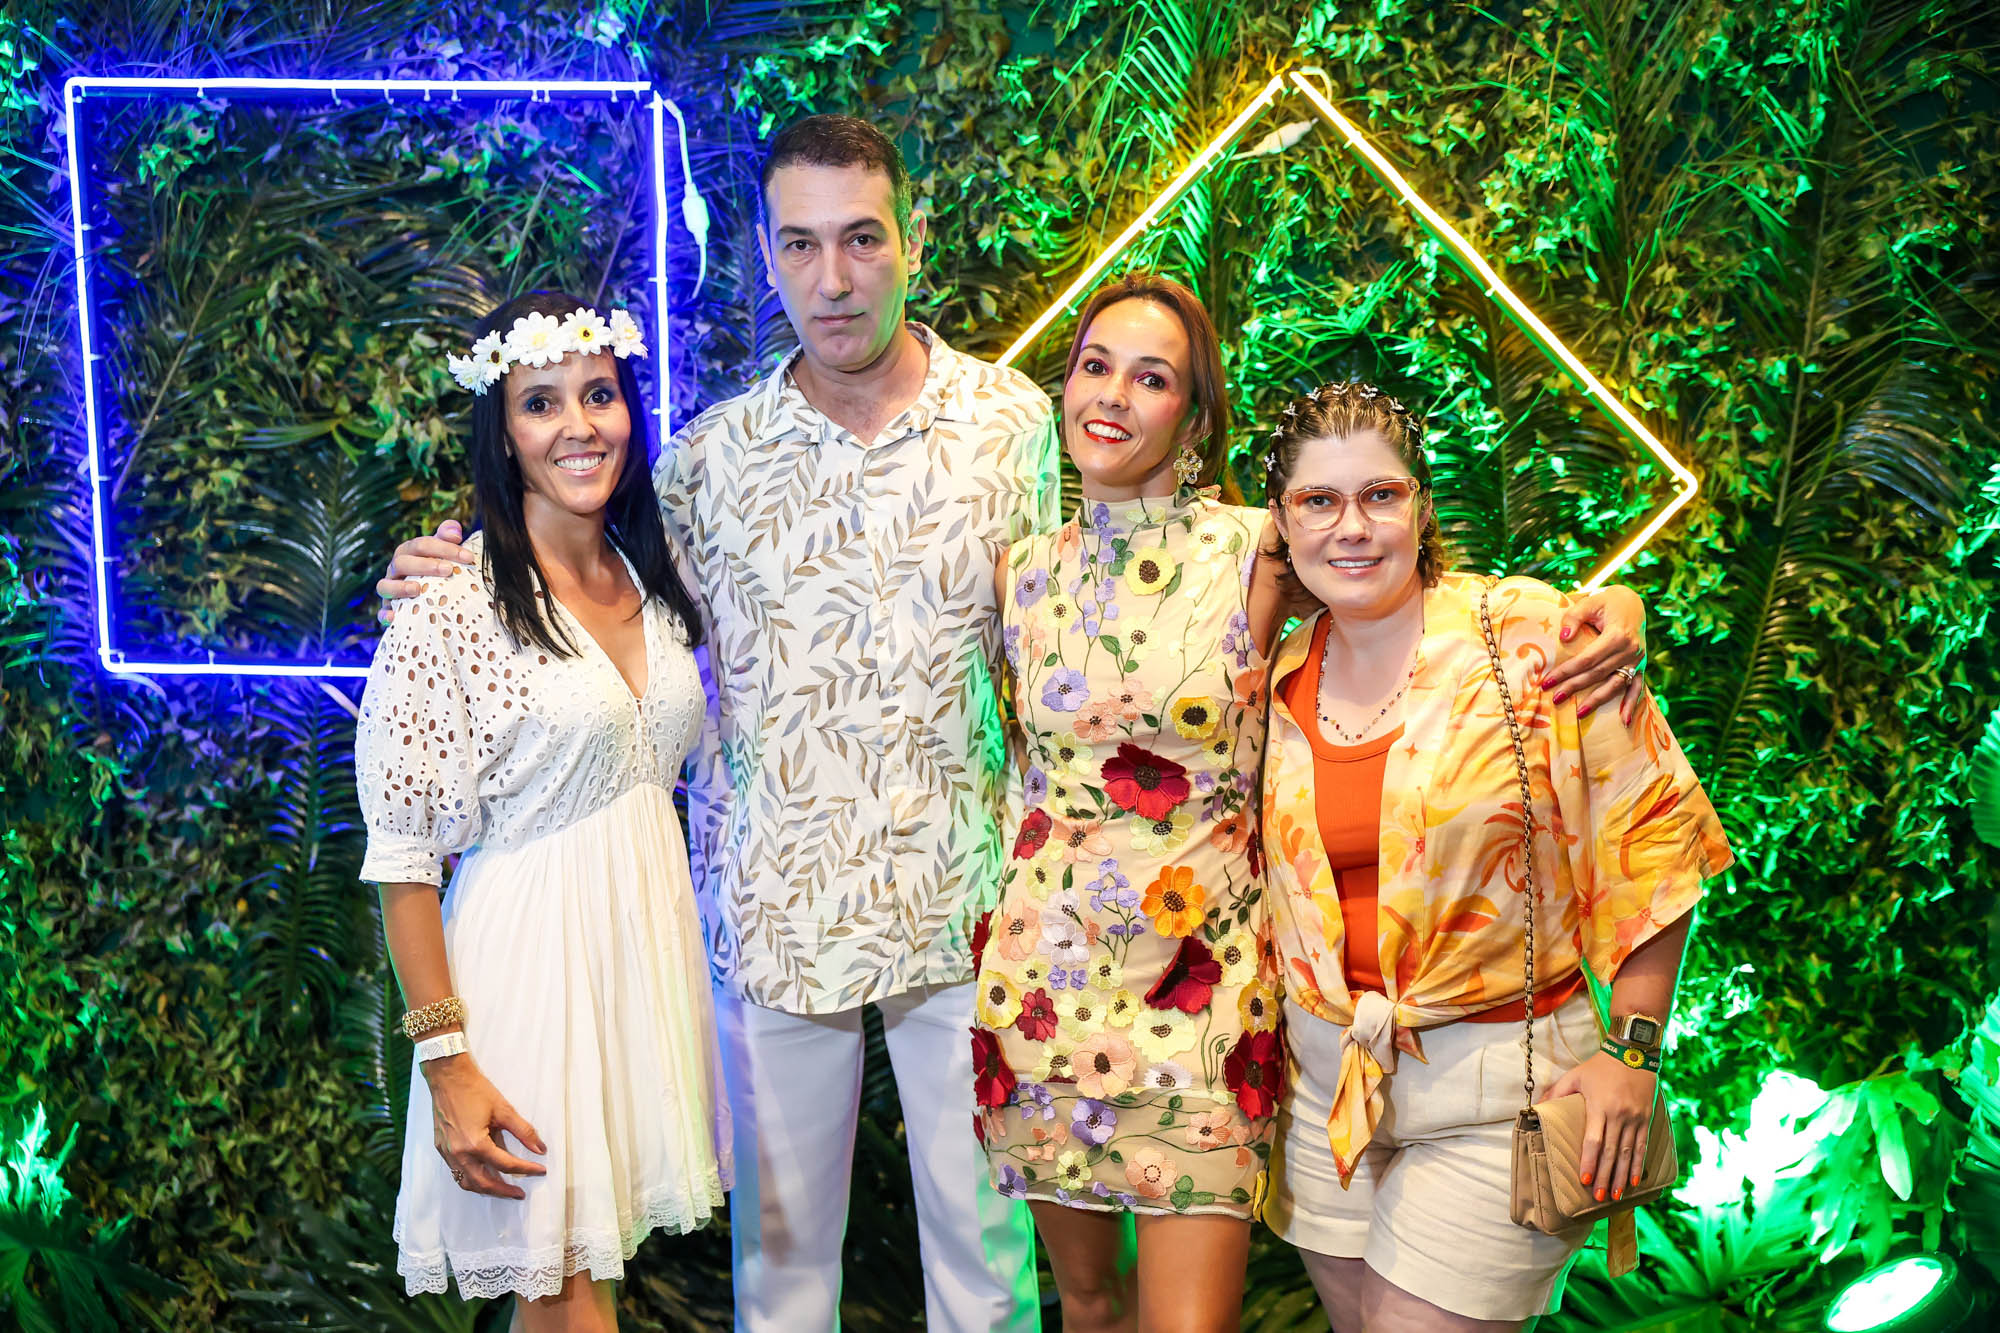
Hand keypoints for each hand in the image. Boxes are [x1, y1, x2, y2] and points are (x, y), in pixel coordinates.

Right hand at [375, 520, 473, 623]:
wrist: (428, 595)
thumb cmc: (437, 569)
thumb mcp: (443, 551)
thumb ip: (447, 537)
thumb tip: (455, 531)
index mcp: (409, 552)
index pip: (422, 545)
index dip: (445, 548)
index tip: (468, 557)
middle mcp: (396, 568)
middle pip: (402, 562)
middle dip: (425, 565)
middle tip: (449, 570)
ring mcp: (390, 588)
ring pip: (385, 585)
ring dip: (400, 587)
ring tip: (417, 589)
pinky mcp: (388, 609)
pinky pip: (381, 612)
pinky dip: (385, 614)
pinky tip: (394, 617)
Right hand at [424, 1053, 547, 1197]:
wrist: (448, 1077)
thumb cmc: (475, 1090)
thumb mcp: (504, 1109)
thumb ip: (523, 1131)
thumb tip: (540, 1149)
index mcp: (476, 1144)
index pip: (506, 1165)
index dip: (526, 1169)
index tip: (540, 1170)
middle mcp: (459, 1154)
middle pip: (484, 1183)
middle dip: (504, 1191)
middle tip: (520, 1193)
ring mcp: (448, 1153)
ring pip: (467, 1182)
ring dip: (486, 1189)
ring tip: (503, 1189)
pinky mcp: (442, 1148)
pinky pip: (457, 1173)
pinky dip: (471, 1179)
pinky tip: (482, 1176)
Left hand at [1543, 584, 1646, 722]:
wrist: (1633, 602)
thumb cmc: (1606, 602)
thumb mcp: (1590, 602)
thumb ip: (1574, 617)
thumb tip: (1563, 637)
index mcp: (1618, 635)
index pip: (1587, 659)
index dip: (1567, 671)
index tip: (1548, 681)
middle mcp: (1631, 650)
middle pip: (1598, 674)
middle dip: (1575, 687)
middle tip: (1555, 699)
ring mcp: (1638, 660)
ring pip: (1616, 685)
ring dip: (1598, 701)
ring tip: (1579, 713)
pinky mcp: (1642, 665)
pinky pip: (1638, 688)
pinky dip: (1632, 704)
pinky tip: (1624, 722)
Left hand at [1543, 1050, 1657, 1202]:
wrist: (1634, 1053)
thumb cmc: (1600, 1066)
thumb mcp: (1575, 1075)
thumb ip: (1557, 1092)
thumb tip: (1537, 1107)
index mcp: (1599, 1106)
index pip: (1593, 1140)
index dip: (1588, 1161)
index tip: (1583, 1179)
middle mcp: (1619, 1115)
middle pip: (1610, 1151)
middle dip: (1603, 1176)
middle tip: (1597, 1197)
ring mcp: (1635, 1118)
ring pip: (1627, 1153)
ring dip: (1621, 1176)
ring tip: (1614, 1196)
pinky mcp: (1646, 1119)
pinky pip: (1642, 1146)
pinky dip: (1638, 1165)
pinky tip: (1634, 1181)